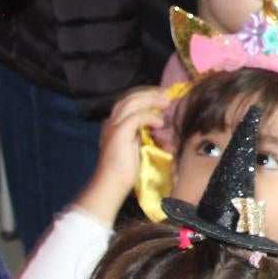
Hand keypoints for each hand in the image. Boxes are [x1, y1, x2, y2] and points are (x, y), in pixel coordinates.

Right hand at [72, 86, 168, 224]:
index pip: (128, 101)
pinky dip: (150, 117)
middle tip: (166, 96)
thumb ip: (141, 133)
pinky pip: (136, 117)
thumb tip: (157, 124)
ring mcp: (113, 126)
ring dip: (151, 100)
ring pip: (132, 102)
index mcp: (114, 124)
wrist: (111, 184)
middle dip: (149, 93)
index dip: (145, 95)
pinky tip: (160, 123)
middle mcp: (111, 121)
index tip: (161, 96)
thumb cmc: (124, 170)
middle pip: (129, 97)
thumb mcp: (135, 146)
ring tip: (165, 103)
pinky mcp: (119, 133)